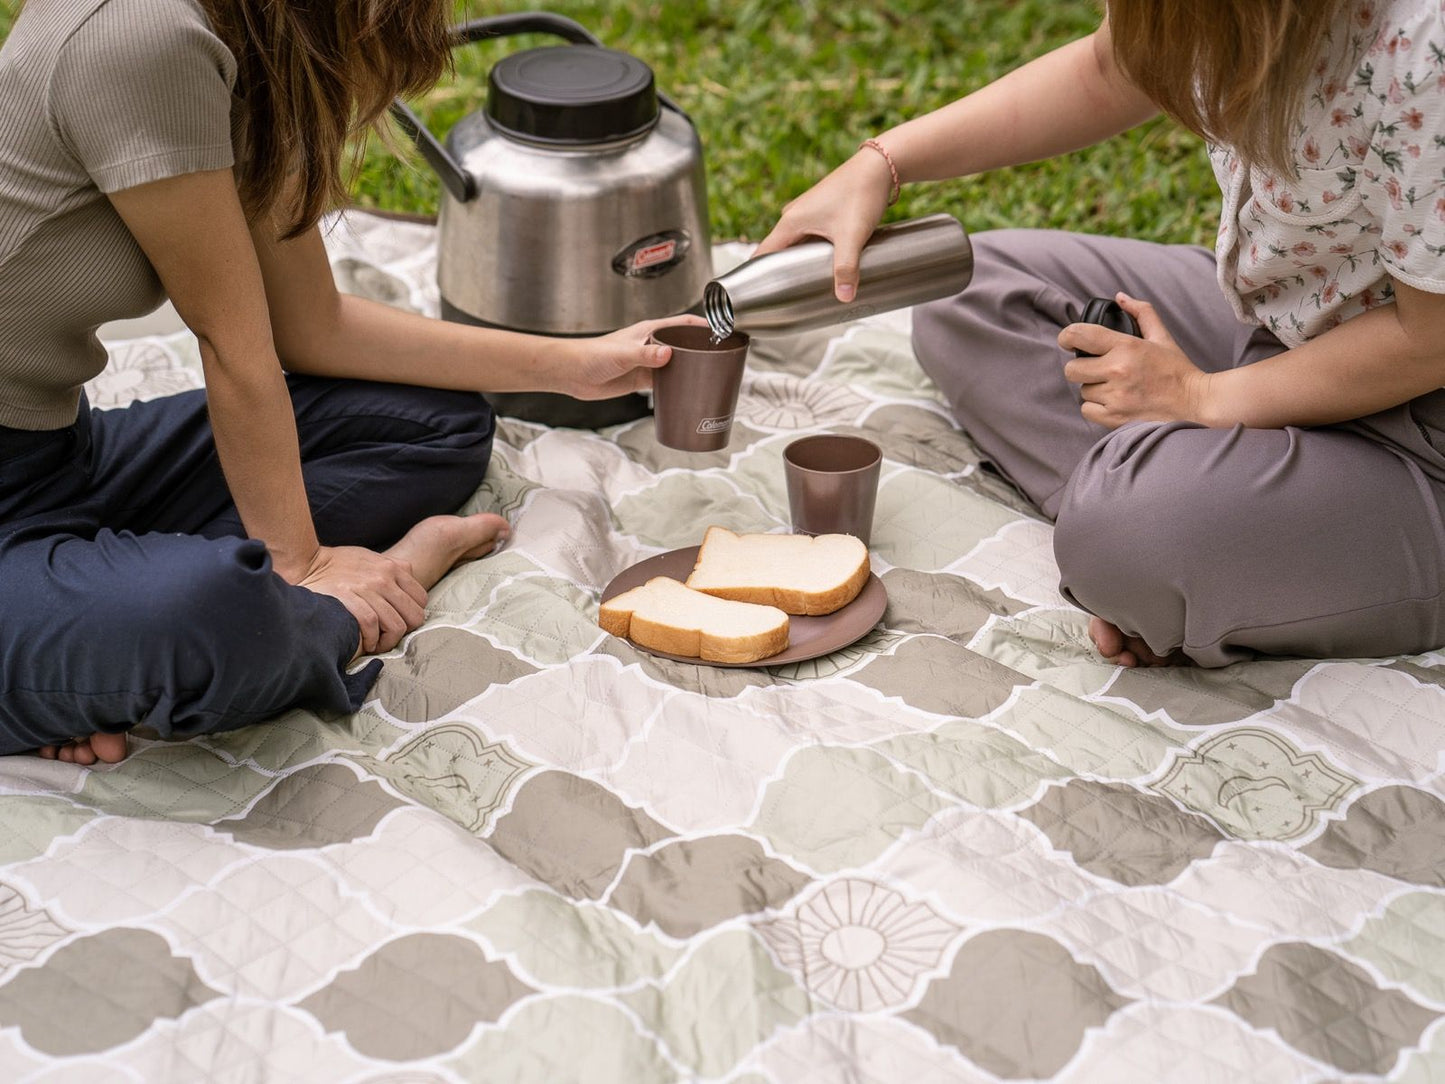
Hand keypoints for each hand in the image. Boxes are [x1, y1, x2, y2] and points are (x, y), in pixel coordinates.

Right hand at [291, 545, 427, 655]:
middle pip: (414, 616)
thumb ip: (392, 568)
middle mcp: (384, 578)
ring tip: (376, 644)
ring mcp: (368, 589)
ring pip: (396, 625)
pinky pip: (372, 625)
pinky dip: (371, 639)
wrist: (307, 562)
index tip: (400, 622)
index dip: (412, 614)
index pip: (421, 599)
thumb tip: (407, 584)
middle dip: (405, 631)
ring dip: (387, 642)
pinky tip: (365, 643)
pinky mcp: (350, 599)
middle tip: (389, 636)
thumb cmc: (338, 564)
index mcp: (393, 567)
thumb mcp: (372, 558)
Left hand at [556, 315, 708, 399]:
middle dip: (701, 349)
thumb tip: (667, 354)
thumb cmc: (592, 354)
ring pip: (677, 364)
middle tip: (720, 359)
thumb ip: (645, 354)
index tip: (720, 330)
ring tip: (708, 377)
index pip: (682, 324)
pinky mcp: (642, 379)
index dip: (702, 325)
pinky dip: (676, 386)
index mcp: (650, 331)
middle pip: (684, 345)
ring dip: (690, 370)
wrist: (574, 373)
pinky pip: (665, 381)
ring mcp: (648, 362)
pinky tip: (685, 392)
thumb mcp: (623, 353)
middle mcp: (652, 345)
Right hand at [752, 148, 896, 301]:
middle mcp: (793, 215)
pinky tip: (822, 262)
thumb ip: (846, 268)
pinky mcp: (820, 210)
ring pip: (794, 243)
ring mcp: (806, 211)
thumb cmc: (860, 195)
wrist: (880, 167)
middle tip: (785, 298)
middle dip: (780, 272)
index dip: (757, 274)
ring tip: (803, 284)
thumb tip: (844, 298)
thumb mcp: (852, 236)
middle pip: (778, 250)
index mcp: (790, 221)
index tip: (757, 294)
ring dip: (797, 261)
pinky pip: (807, 236)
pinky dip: (810, 250)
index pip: (763, 253)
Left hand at [1059, 293, 1211, 428]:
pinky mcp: (1115, 418)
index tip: (1067, 341)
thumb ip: (1141, 312)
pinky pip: (1086, 410)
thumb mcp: (1161, 337)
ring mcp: (1115, 396)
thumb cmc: (1177, 370)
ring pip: (1082, 391)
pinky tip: (1113, 402)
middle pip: (1072, 369)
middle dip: (1081, 368)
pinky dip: (1095, 408)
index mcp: (1126, 347)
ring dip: (1093, 389)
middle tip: (1096, 369)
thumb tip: (1119, 297)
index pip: (1080, 335)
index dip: (1067, 336)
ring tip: (1115, 387)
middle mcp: (1117, 370)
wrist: (1195, 403)